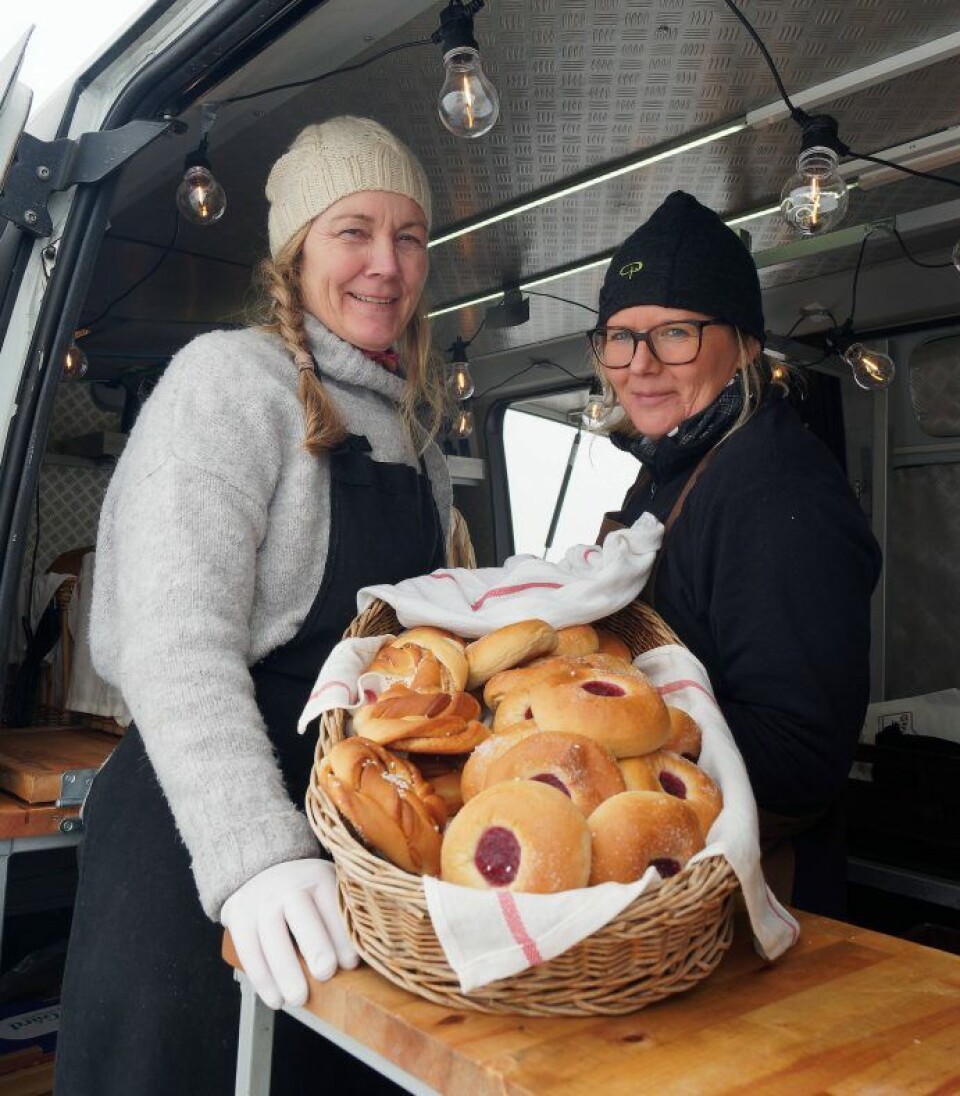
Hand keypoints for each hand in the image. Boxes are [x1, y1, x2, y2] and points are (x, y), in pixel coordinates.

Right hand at [220, 858, 358, 1009]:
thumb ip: (341, 916)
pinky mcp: (238, 915)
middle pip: (302, 916)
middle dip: (315, 945)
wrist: (259, 871)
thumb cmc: (303, 892)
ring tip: (298, 998)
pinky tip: (274, 998)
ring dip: (285, 970)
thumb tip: (363, 958)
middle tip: (326, 973)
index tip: (351, 963)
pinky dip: (261, 978)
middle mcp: (288, 884)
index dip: (342, 936)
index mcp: (317, 877)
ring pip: (271, 935)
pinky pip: (249, 949)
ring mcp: (261, 900)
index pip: (332, 906)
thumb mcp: (325, 890)